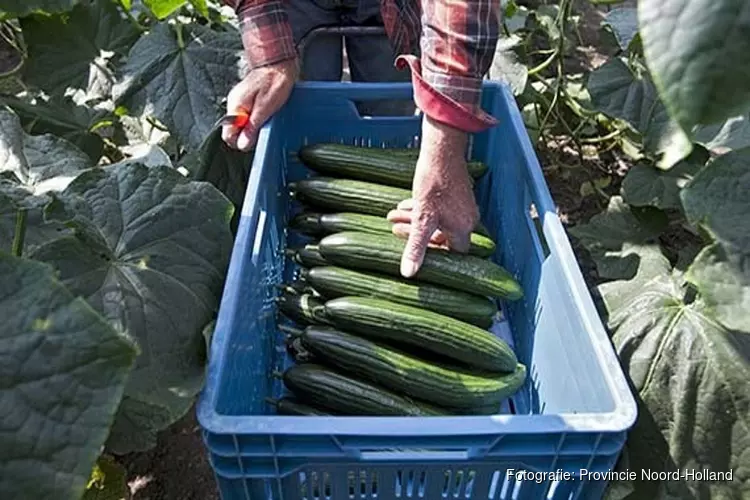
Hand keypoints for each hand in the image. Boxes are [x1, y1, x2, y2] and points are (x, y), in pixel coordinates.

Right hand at [221, 58, 298, 151]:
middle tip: (263, 127)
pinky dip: (256, 120)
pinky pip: (247, 117)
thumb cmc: (274, 81)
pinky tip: (265, 114)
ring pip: (241, 125)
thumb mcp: (265, 108)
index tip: (254, 139)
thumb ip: (252, 127)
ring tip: (266, 118)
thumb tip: (242, 144)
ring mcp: (239, 102)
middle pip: (234, 131)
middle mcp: (233, 104)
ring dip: (253, 127)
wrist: (279, 64)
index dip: (241, 141)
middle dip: (248, 135)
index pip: (228, 135)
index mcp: (235, 106)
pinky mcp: (246, 101)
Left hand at [387, 116, 478, 277]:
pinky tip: (405, 204)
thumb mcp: (421, 218)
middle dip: (415, 235)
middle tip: (395, 229)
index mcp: (462, 229)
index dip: (433, 256)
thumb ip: (416, 247)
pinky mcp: (455, 194)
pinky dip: (421, 210)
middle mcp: (467, 220)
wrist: (442, 149)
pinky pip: (438, 209)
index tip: (414, 253)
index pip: (451, 254)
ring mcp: (462, 206)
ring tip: (393, 215)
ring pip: (436, 221)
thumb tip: (409, 273)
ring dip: (414, 220)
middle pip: (440, 237)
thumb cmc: (434, 182)